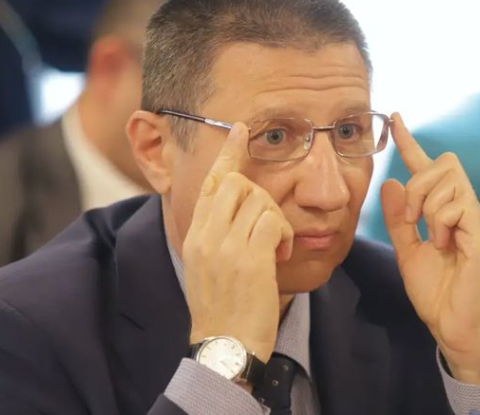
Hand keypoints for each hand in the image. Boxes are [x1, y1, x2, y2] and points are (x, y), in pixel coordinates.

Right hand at [184, 123, 293, 364]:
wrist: (224, 349)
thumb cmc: (223, 310)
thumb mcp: (207, 267)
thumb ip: (217, 235)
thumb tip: (235, 208)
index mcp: (195, 236)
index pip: (209, 182)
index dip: (227, 154)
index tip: (240, 130)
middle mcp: (205, 236)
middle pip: (236, 182)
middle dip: (261, 194)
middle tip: (270, 225)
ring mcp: (226, 247)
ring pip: (259, 199)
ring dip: (276, 219)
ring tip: (276, 248)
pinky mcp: (249, 261)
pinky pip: (274, 221)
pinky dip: (285, 235)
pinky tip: (281, 256)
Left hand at [380, 113, 479, 385]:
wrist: (452, 325)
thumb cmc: (435, 290)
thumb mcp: (406, 250)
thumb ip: (398, 219)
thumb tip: (390, 182)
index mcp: (443, 209)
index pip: (427, 165)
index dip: (409, 140)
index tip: (393, 116)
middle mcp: (463, 207)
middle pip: (445, 161)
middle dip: (419, 182)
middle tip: (412, 217)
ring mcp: (475, 219)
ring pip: (449, 182)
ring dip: (428, 208)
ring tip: (432, 238)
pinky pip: (458, 206)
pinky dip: (440, 224)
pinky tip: (443, 245)